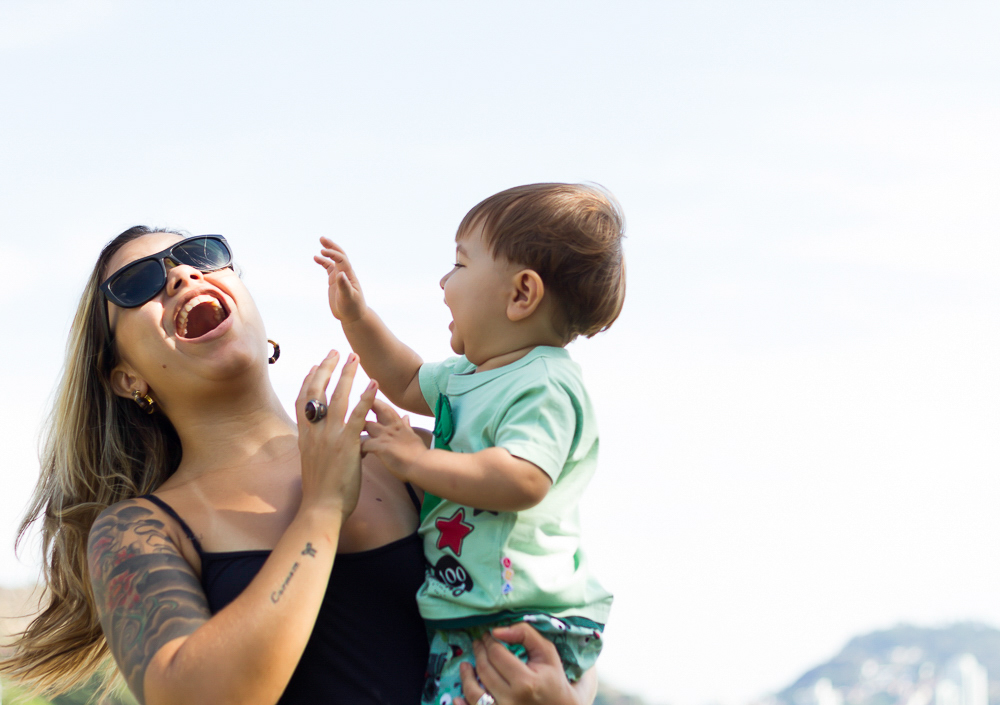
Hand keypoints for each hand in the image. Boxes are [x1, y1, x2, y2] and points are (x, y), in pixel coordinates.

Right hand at [296, 350, 376, 520]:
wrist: (320, 507)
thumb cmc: (319, 490)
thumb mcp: (311, 462)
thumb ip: (315, 446)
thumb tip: (318, 439)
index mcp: (305, 435)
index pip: (304, 400)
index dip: (309, 380)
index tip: (316, 366)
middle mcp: (314, 431)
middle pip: (318, 391)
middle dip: (327, 368)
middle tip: (337, 352)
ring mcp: (330, 436)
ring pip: (338, 397)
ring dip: (347, 375)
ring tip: (355, 358)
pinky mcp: (347, 444)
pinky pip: (358, 415)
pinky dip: (366, 397)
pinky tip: (373, 384)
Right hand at [314, 237, 367, 323]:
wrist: (353, 315)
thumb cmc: (352, 308)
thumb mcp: (348, 298)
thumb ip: (344, 286)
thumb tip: (339, 274)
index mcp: (349, 276)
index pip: (342, 260)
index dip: (333, 254)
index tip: (323, 251)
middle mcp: (345, 273)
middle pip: (340, 255)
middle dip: (332, 246)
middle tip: (322, 238)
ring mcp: (340, 276)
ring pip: (334, 260)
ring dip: (328, 251)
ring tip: (321, 243)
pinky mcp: (334, 281)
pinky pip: (328, 267)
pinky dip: (323, 262)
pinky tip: (316, 258)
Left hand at [360, 397, 428, 479]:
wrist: (423, 465)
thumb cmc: (418, 454)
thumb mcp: (413, 436)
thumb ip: (407, 426)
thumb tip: (406, 417)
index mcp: (399, 425)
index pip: (387, 409)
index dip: (378, 403)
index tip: (370, 399)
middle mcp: (391, 427)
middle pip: (377, 409)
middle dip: (366, 404)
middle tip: (357, 400)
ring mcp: (386, 436)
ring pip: (367, 425)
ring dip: (358, 427)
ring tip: (351, 431)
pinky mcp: (381, 447)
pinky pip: (364, 444)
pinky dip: (358, 448)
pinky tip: (355, 452)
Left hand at [455, 623, 590, 704]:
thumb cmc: (553, 680)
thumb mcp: (547, 653)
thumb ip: (525, 634)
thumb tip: (497, 631)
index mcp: (525, 682)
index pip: (496, 654)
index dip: (489, 641)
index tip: (488, 634)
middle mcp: (511, 700)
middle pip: (484, 670)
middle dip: (479, 652)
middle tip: (479, 643)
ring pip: (473, 692)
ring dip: (466, 675)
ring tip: (467, 665)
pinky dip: (462, 704)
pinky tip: (458, 696)